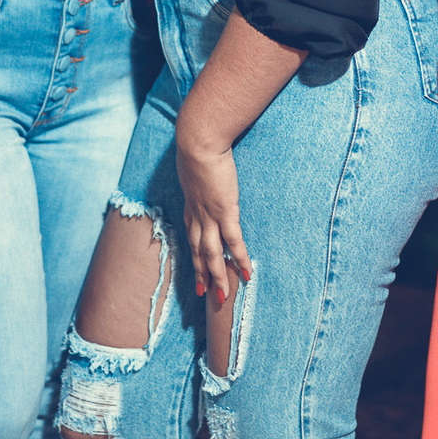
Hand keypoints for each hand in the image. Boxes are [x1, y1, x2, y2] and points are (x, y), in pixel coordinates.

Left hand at [175, 137, 252, 305]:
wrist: (198, 142)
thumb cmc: (198, 145)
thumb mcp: (194, 162)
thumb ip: (200, 171)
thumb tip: (205, 168)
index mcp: (191, 205)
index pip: (192, 237)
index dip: (195, 257)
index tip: (197, 272)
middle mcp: (198, 216)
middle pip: (200, 252)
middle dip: (203, 275)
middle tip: (206, 295)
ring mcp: (210, 216)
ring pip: (213, 254)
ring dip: (218, 276)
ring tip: (224, 296)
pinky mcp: (226, 212)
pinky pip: (234, 242)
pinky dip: (239, 258)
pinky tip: (246, 273)